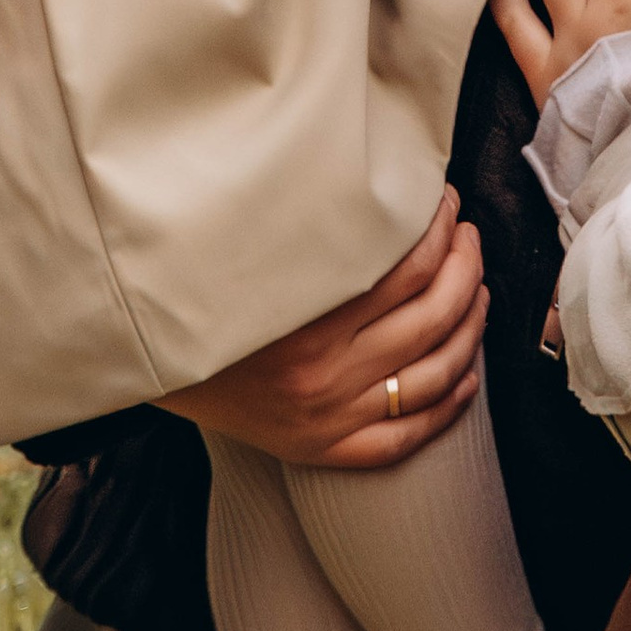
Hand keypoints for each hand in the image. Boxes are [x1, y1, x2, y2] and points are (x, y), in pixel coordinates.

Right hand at [158, 190, 487, 467]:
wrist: (150, 363)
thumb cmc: (200, 292)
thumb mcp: (249, 252)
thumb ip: (314, 227)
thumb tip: (375, 181)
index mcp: (304, 321)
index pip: (406, 268)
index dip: (441, 229)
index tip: (447, 202)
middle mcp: (322, 376)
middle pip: (432, 317)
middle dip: (466, 269)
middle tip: (470, 239)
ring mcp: (329, 418)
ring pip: (433, 373)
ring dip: (470, 326)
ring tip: (480, 291)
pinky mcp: (324, 449)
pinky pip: (406, 435)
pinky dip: (448, 404)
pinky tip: (467, 373)